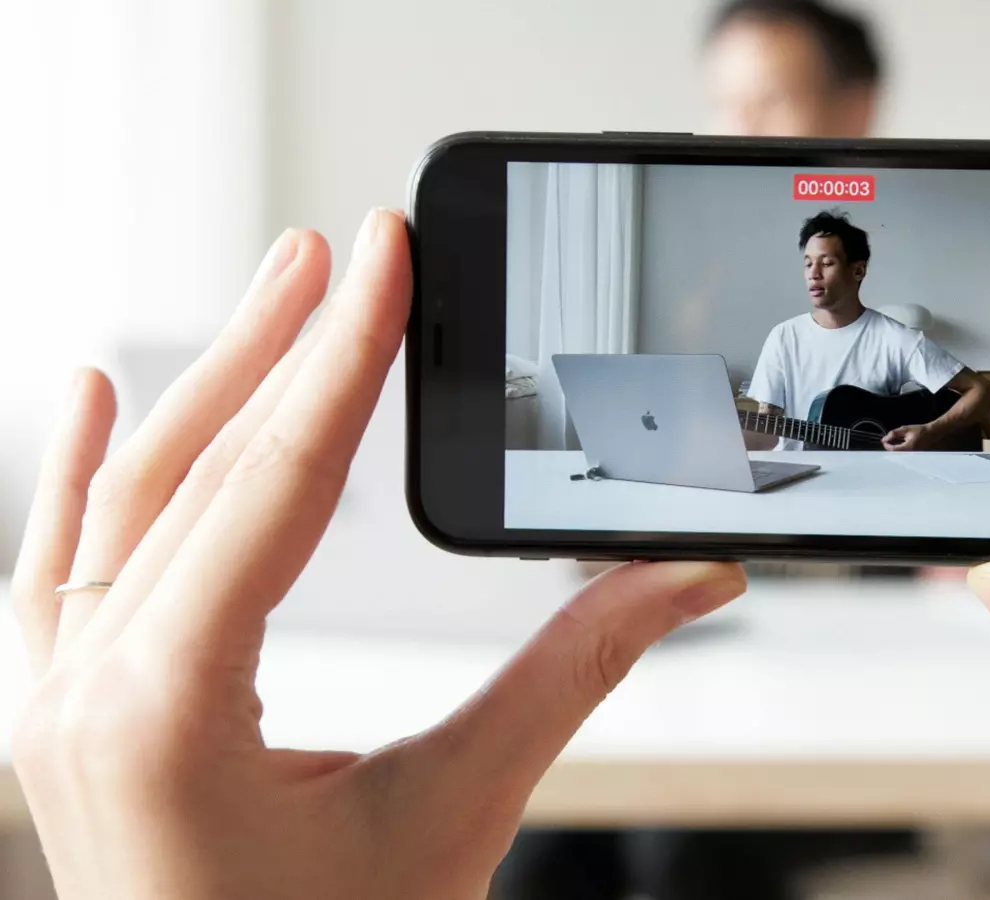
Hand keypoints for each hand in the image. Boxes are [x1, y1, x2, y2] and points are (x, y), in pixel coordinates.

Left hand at [10, 207, 747, 899]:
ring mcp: (58, 698)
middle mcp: (86, 691)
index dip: (343, 357)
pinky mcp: (68, 707)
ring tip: (276, 292)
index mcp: (168, 712)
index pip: (274, 484)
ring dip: (211, 386)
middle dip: (280, 345)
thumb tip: (682, 579)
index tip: (382, 260)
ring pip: (132, 498)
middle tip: (343, 252)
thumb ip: (572, 675)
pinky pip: (56, 562)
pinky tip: (94, 393)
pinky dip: (80, 468)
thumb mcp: (459, 812)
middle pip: (196, 469)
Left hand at [882, 423, 933, 450]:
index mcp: (908, 448)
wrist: (931, 433)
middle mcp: (910, 454)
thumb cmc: (919, 430)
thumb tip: (884, 439)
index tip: (884, 440)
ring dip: (894, 449)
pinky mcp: (913, 455)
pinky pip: (903, 454)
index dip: (887, 445)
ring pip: (899, 455)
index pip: (893, 450)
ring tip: (892, 442)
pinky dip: (899, 450)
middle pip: (895, 454)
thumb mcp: (905, 429)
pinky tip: (898, 444)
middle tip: (887, 442)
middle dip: (890, 448)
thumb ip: (894, 434)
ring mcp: (912, 456)